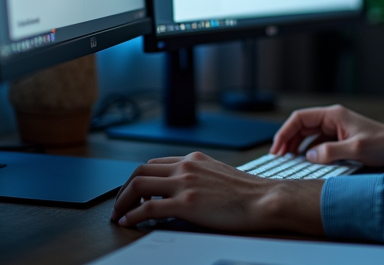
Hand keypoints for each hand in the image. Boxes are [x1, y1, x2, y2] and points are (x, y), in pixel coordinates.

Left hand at [110, 151, 322, 233]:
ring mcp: (184, 184)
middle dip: (124, 188)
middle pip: (140, 171)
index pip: (155, 163)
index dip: (139, 178)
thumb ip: (199, 177)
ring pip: (138, 185)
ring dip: (122, 201)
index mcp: (194, 159)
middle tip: (119, 203)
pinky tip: (128, 223)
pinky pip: (148, 209)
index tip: (134, 192)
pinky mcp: (185, 203)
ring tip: (118, 214)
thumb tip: (183, 191)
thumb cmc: (248, 193)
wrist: (264, 200)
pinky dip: (133, 216)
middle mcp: (186, 167)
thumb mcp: (219, 175)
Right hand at [270, 104, 383, 166]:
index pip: (301, 118)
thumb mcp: (356, 149)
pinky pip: (317, 143)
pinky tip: (304, 161)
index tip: (277, 147)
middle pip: (301, 126)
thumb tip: (309, 156)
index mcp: (334, 115)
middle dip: (287, 139)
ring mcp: (336, 129)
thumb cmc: (383, 144)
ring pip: (308, 134)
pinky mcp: (340, 139)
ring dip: (296, 146)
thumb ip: (331, 152)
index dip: (285, 131)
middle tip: (278, 157)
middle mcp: (333, 119)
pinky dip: (307, 151)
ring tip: (287, 160)